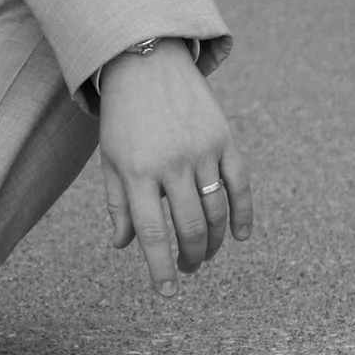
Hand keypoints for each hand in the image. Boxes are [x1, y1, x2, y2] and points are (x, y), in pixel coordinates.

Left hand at [96, 43, 251, 293]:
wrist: (145, 62)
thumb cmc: (123, 117)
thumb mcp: (110, 158)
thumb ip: (117, 203)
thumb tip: (125, 246)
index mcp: (136, 171)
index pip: (151, 232)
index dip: (160, 267)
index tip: (166, 293)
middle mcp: (171, 163)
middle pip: (190, 227)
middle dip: (191, 257)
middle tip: (187, 269)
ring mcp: (201, 150)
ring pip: (217, 211)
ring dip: (214, 241)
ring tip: (205, 253)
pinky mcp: (224, 139)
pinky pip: (241, 185)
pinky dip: (243, 214)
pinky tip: (239, 236)